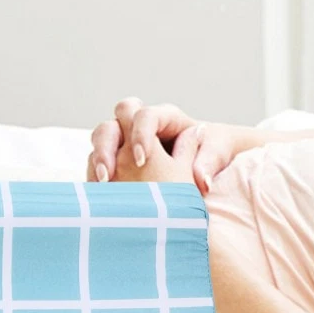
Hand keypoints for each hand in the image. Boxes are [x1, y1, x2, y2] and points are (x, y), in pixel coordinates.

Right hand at [86, 98, 252, 192]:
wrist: (206, 163)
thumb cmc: (214, 150)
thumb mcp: (217, 153)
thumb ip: (209, 163)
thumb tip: (202, 180)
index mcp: (165, 117)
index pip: (144, 115)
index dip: (139, 133)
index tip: (141, 160)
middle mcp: (143, 124)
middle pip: (114, 122)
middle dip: (108, 145)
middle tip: (109, 175)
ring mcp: (128, 140)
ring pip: (102, 138)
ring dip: (98, 161)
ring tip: (101, 187)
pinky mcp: (119, 159)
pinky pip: (99, 161)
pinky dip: (96, 176)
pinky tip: (99, 197)